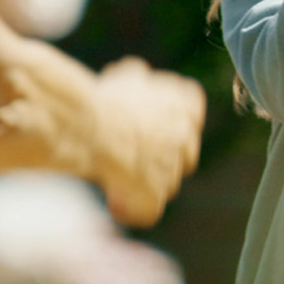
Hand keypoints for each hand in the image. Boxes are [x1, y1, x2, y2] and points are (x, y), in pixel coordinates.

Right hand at [91, 58, 204, 226]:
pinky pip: (148, 209)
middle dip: (163, 152)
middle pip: (184, 150)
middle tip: (134, 150)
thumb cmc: (108, 98)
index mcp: (187, 104)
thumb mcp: (127, 75)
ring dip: (147, 179)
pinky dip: (133, 208)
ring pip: (166, 181)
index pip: (190, 110)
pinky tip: (114, 201)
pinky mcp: (154, 198)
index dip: (169, 116)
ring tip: (115, 173)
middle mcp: (187, 139)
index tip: (148, 119)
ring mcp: (173, 172)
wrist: (93, 129)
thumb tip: (137, 76)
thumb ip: (141, 79)